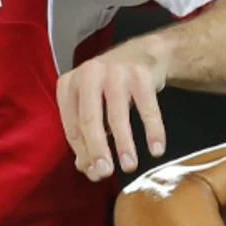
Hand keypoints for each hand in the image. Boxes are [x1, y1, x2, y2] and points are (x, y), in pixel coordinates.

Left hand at [56, 36, 168, 180]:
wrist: (143, 53)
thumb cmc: (111, 85)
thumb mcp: (92, 105)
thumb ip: (86, 135)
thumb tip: (87, 168)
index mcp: (69, 85)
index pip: (72, 126)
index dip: (82, 152)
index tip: (93, 171)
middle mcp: (89, 74)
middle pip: (90, 120)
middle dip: (98, 150)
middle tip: (105, 172)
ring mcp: (115, 72)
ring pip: (118, 116)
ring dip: (124, 145)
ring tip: (129, 166)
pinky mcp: (141, 75)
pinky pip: (148, 109)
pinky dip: (153, 131)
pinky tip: (156, 149)